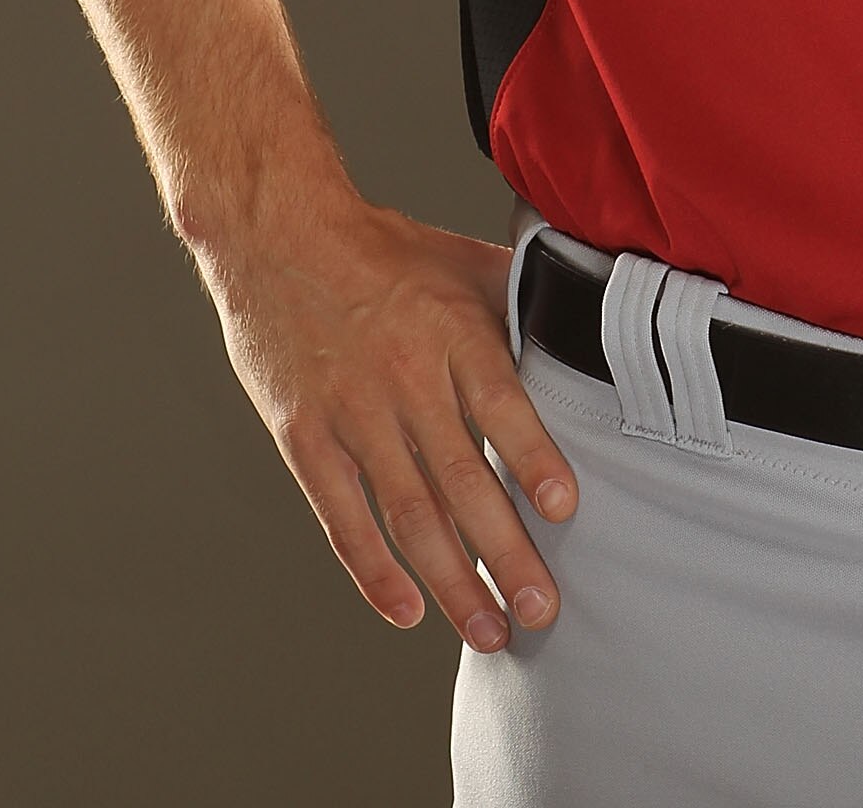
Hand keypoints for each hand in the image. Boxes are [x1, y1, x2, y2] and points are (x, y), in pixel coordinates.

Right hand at [193, 191, 578, 650]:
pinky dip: (374, 570)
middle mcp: (405, 379)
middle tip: (542, 609)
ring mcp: (352, 414)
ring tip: (490, 629)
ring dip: (453, 580)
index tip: (566, 509)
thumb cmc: (379, 249)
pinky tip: (407, 610)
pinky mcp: (305, 438)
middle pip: (462, 478)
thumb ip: (522, 298)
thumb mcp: (462, 259)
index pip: (502, 404)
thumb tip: (585, 314)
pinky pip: (343, 518)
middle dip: (506, 553)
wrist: (277, 233)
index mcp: (451, 331)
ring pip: (410, 514)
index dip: (534, 458)